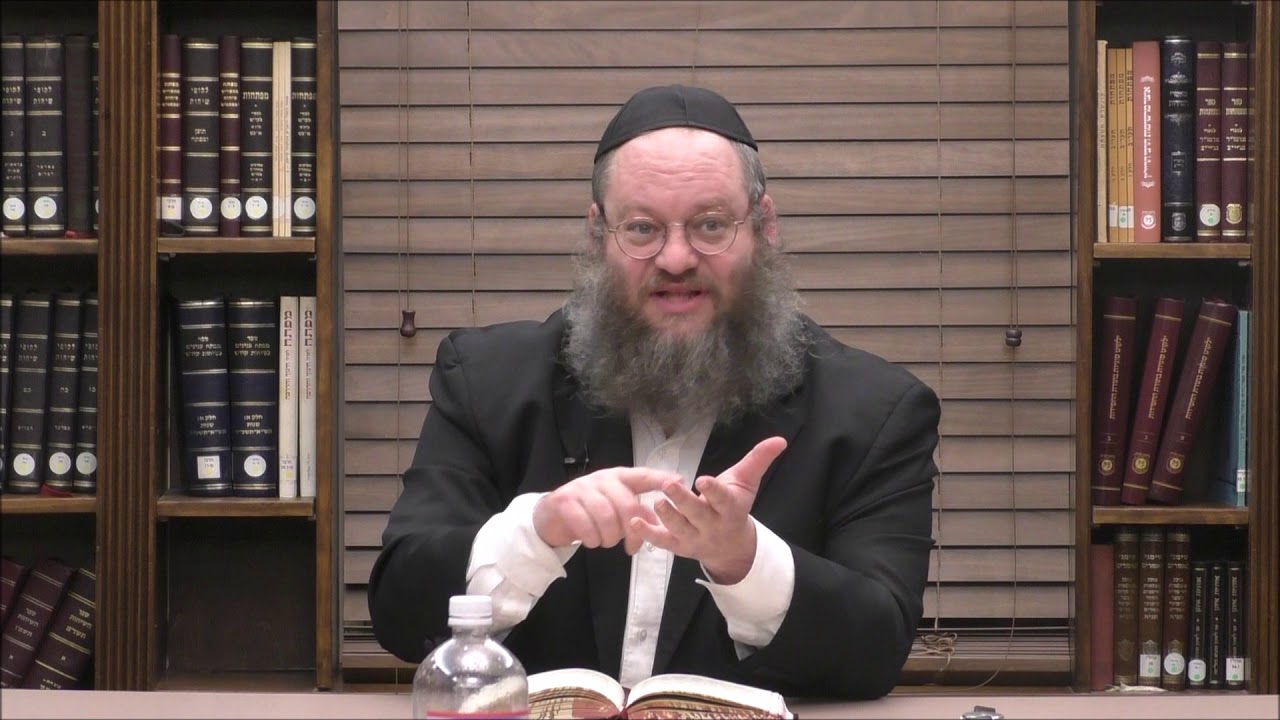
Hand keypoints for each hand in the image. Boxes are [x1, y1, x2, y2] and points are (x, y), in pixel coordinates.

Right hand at [532, 467, 678, 552]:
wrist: (551, 514)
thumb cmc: (590, 512)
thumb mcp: (614, 508)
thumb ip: (635, 512)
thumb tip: (658, 526)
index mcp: (619, 478)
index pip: (644, 476)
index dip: (661, 479)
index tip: (679, 483)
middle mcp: (603, 479)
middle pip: (627, 505)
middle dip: (632, 530)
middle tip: (630, 547)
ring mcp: (582, 488)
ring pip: (606, 517)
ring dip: (610, 537)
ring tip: (606, 542)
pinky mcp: (565, 501)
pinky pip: (585, 525)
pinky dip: (592, 539)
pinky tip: (592, 541)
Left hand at [630, 436, 787, 583]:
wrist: (730, 546)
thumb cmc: (735, 506)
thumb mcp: (747, 482)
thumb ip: (758, 460)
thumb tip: (780, 439)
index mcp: (730, 509)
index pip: (723, 500)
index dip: (714, 491)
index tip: (703, 480)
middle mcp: (712, 526)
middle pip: (698, 515)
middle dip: (684, 501)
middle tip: (670, 485)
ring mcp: (694, 538)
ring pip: (679, 529)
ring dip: (667, 516)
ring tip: (657, 500)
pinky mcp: (678, 547)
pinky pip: (662, 542)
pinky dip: (648, 534)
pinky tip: (635, 521)